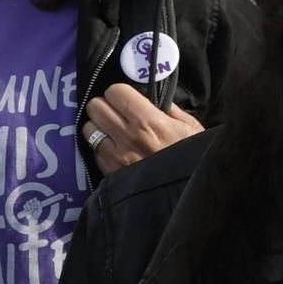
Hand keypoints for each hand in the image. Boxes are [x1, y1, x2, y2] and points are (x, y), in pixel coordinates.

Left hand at [82, 83, 202, 174]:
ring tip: (112, 131)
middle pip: (95, 107)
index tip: (127, 98)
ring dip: (99, 127)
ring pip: (89, 129)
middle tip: (117, 112)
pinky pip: (94, 152)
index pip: (115, 92)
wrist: (191, 191)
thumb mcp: (190, 127)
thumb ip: (169, 108)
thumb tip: (152, 98)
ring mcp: (116, 156)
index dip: (121, 93)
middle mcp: (127, 136)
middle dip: (105, 106)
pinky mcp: (110, 173)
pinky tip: (115, 150)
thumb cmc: (194, 156)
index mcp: (148, 121)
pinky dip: (101, 148)